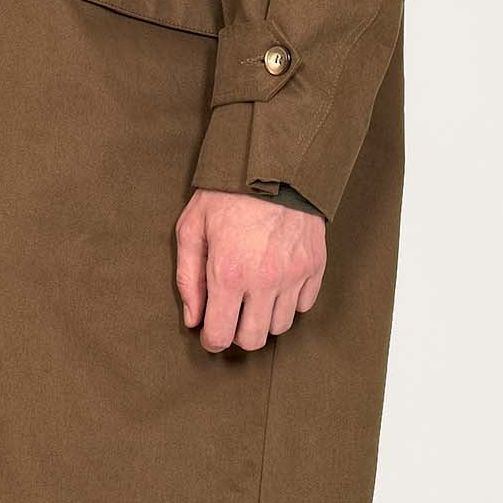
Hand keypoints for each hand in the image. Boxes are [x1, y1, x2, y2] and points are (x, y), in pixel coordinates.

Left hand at [174, 188, 325, 352]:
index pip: (221, 335)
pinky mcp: (315, 266)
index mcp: (228, 274)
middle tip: (232, 316)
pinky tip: (277, 284)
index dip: (212, 340)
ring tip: (254, 297)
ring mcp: (294, 275)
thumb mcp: (191, 228)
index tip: (210, 332)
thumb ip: (188, 278)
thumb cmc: (227, 193)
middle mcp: (264, 281)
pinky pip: (304, 305)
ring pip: (281, 326)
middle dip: (238, 335)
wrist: (274, 162)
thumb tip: (193, 319)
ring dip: (264, 319)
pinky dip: (290, 302)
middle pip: (254, 340)